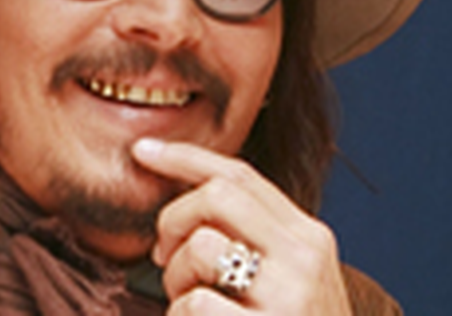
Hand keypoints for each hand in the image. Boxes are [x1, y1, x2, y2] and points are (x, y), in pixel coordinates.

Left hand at [131, 138, 351, 314]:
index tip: (141, 151)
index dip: (184, 157)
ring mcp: (289, 297)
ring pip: (201, 247)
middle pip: (216, 197)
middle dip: (174, 219)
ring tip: (189, 305)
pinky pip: (192, 304)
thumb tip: (181, 193)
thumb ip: (249, 238)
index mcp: (310, 239)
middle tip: (163, 254)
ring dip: (175, 278)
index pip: (240, 176)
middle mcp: (306, 259)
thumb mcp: (285, 282)